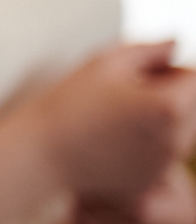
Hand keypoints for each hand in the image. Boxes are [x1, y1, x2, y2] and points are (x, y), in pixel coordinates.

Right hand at [34, 42, 195, 198]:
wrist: (42, 153)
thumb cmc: (69, 103)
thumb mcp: (105, 61)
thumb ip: (151, 49)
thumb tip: (175, 45)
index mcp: (168, 106)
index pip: (194, 77)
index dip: (170, 69)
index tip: (141, 72)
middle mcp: (176, 138)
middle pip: (194, 106)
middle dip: (172, 94)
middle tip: (129, 91)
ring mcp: (165, 163)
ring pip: (183, 130)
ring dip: (164, 117)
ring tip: (122, 114)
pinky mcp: (153, 178)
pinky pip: (164, 152)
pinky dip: (150, 141)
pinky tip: (115, 137)